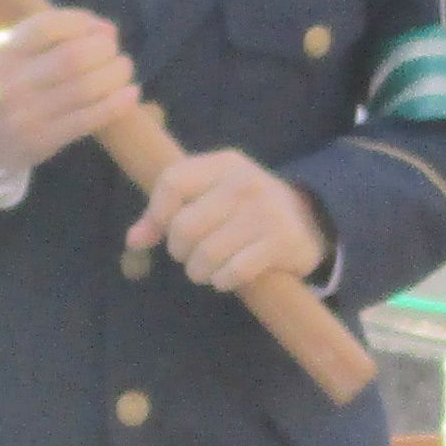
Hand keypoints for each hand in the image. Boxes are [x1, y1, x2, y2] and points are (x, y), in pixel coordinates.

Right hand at [0, 5, 142, 172]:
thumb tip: (105, 28)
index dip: (84, 23)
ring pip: (86, 89)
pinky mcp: (44, 140)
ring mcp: (28, 114)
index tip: (103, 30)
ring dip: (116, 75)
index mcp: (1, 52)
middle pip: (73, 58)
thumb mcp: (6, 50)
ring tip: (123, 69)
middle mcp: (12, 82)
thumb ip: (47, 33)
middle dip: (105, 50)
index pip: (48, 26)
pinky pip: (89, 119)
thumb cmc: (3, 83)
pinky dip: (117, 104)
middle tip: (114, 51)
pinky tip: (130, 94)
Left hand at [133, 149, 327, 293]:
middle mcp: (244, 182)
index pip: (173, 181)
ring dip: (199, 271)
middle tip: (190, 255)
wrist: (311, 218)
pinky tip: (227, 277)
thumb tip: (133, 240)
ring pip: (207, 254)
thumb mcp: (212, 196)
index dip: (157, 213)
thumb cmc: (246, 208)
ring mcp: (265, 213)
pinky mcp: (281, 243)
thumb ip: (169, 213)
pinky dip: (223, 281)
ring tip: (206, 270)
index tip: (160, 232)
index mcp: (223, 164)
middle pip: (185, 226)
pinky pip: (234, 272)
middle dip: (180, 251)